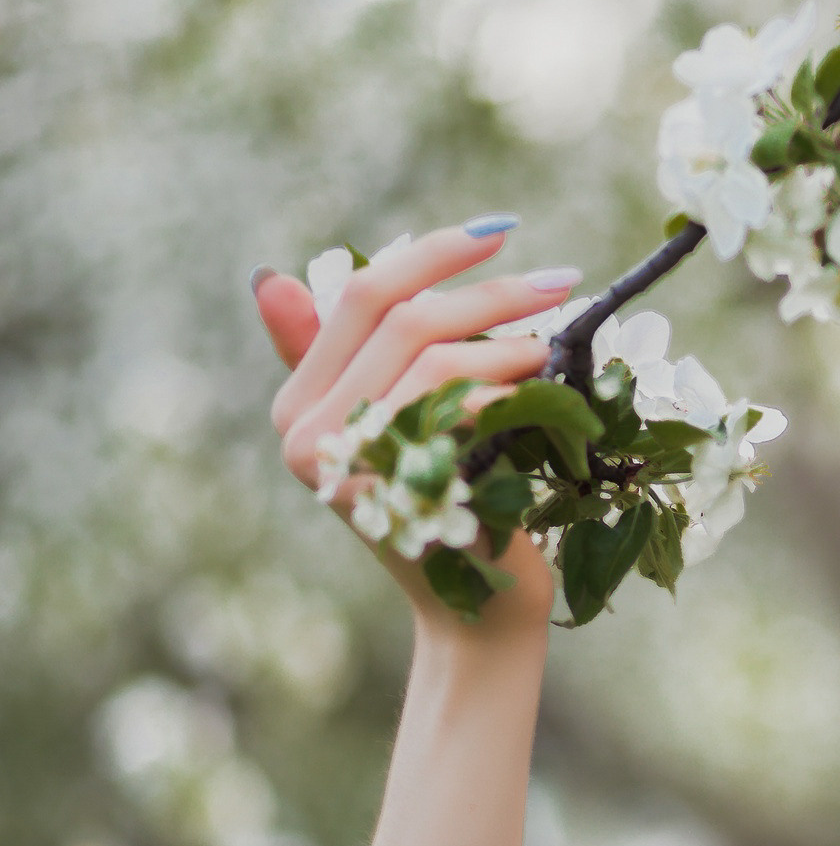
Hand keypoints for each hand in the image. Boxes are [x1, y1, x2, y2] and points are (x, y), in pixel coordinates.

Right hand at [255, 220, 576, 641]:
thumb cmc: (456, 508)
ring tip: (555, 346)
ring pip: (431, 356)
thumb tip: (274, 275)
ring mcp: (343, 464)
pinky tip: (544, 390)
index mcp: (300, 401)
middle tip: (560, 281)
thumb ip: (361, 357)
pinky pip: (456, 408)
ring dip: (507, 339)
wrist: (480, 613)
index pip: (363, 294)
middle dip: (488, 289)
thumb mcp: (407, 424)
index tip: (502, 232)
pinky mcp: (388, 492)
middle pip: (401, 316)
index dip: (434, 252)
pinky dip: (506, 391)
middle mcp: (304, 430)